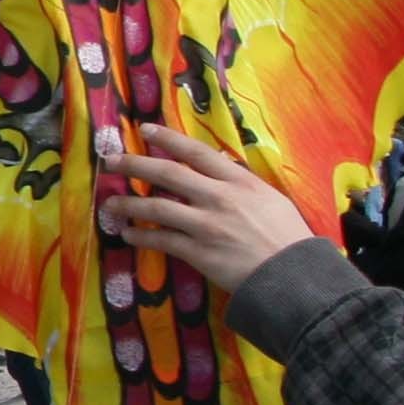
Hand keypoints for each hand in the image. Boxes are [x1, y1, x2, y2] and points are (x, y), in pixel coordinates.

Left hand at [99, 126, 319, 295]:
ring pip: (157, 208)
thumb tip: (218, 167)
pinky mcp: (198, 253)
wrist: (293, 275)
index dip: (168, 138)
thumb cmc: (287, 236)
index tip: (144, 130)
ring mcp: (206, 225)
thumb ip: (241, 184)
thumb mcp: (270, 199)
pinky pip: (161, 241)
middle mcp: (219, 198)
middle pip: (168, 174)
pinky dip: (141, 237)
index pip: (196, 152)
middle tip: (111, 161)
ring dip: (130, 204)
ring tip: (110, 204)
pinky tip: (128, 234)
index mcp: (239, 181)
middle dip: (135, 165)